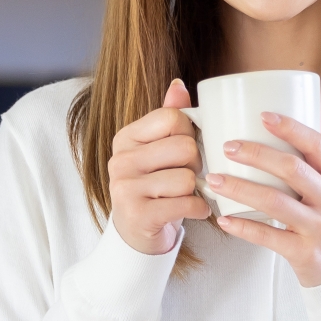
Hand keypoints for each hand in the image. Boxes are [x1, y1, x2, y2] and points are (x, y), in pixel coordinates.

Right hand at [109, 79, 210, 255]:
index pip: (173, 117)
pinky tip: (194, 210)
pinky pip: (186, 204)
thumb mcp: (158, 151)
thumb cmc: (154, 188)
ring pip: (187, 178)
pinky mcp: (138, 215)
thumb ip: (169, 118)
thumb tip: (179, 85)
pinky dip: (199, 209)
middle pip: (184, 147)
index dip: (190, 133)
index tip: (186, 150)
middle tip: (191, 175)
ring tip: (188, 194)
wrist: (136, 235)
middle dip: (197, 164)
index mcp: (126, 138)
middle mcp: (121, 161)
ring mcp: (125, 189)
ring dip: (197, 190)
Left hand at [206, 108, 320, 287]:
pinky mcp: (304, 252)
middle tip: (228, 147)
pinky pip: (268, 236)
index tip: (262, 116)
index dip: (290, 128)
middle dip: (256, 155)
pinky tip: (223, 219)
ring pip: (275, 203)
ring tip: (214, 179)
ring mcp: (320, 228)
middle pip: (292, 169)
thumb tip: (320, 111)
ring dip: (240, 188)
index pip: (317, 145)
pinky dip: (243, 227)